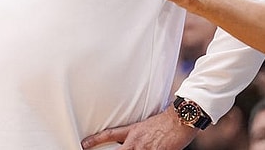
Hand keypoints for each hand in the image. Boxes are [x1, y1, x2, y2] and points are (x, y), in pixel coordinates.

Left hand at [81, 108, 197, 148]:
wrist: (181, 118)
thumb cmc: (167, 121)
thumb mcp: (147, 125)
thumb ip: (137, 134)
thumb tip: (131, 141)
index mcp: (133, 131)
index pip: (109, 134)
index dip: (95, 140)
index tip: (83, 144)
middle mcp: (136, 141)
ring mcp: (146, 149)